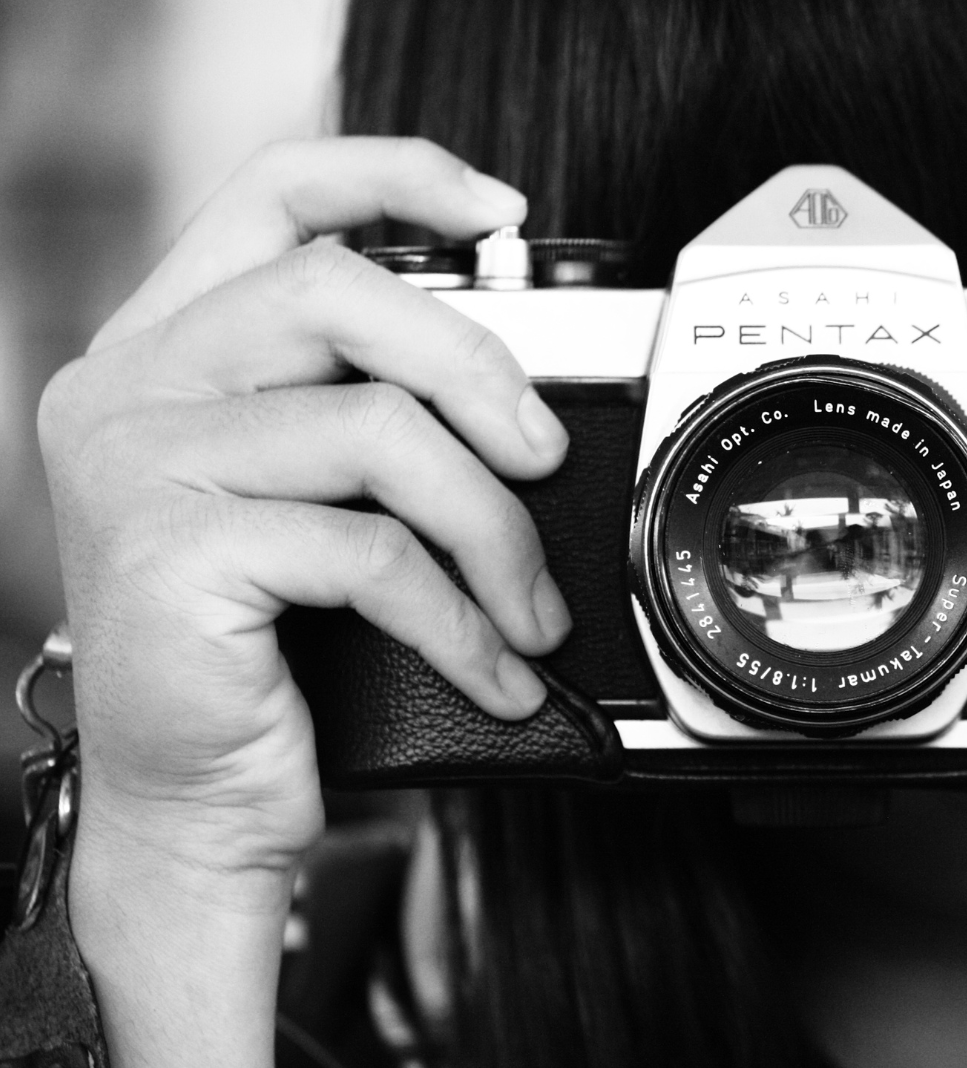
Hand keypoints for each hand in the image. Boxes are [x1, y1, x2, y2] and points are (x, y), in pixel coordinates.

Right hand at [37, 137, 568, 1067]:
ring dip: (491, 529)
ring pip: (376, 431)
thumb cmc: (265, 650)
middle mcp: (135, 386)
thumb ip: (364, 407)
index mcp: (168, 347)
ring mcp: (139, 466)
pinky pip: (372, 554)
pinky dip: (460, 618)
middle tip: (541, 458)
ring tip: (529, 605)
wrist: (191, 798)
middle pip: (337, 293)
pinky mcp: (173, 556)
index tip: (499, 212)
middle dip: (477, 372)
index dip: (394, 176)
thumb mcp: (311, 499)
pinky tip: (494, 666)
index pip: (273, 195)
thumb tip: (509, 382)